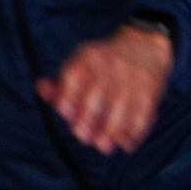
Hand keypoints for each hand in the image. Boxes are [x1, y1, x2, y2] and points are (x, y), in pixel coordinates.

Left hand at [40, 22, 172, 155]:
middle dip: (87, 120)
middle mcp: (109, 67)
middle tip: (82, 136)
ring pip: (120, 110)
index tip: (64, 113)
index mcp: (88, 58)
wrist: (145, 44)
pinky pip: (142, 114)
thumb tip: (40, 86)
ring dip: (111, 132)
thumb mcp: (81, 62)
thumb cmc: (104, 61)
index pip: (73, 78)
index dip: (66, 98)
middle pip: (96, 98)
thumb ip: (61, 81)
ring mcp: (131, 80)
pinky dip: (135, 132)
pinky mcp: (150, 91)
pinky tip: (127, 144)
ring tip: (103, 146)